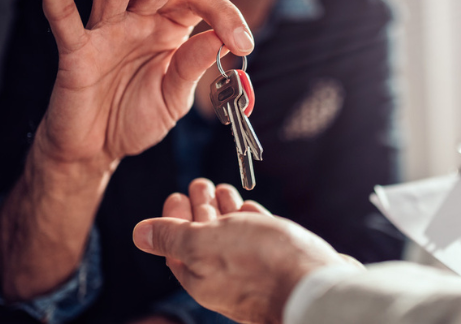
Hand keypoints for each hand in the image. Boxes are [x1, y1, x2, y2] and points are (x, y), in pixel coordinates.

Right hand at [30, 0, 252, 169]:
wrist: (98, 149)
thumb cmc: (134, 118)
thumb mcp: (174, 97)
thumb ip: (191, 68)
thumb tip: (218, 38)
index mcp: (169, 30)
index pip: (198, 5)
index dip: (224, 16)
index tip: (244, 42)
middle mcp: (138, 21)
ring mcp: (106, 31)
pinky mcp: (76, 50)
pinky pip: (61, 14)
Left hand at [133, 179, 356, 323]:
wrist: (314, 285)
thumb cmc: (259, 264)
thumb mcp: (204, 244)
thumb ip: (172, 237)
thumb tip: (139, 234)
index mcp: (200, 276)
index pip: (176, 245)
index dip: (173, 218)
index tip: (175, 194)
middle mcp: (224, 276)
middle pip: (204, 238)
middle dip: (200, 208)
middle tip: (199, 182)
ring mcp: (253, 269)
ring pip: (233, 236)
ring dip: (225, 210)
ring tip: (223, 189)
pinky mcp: (279, 261)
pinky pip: (258, 239)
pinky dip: (249, 221)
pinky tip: (249, 208)